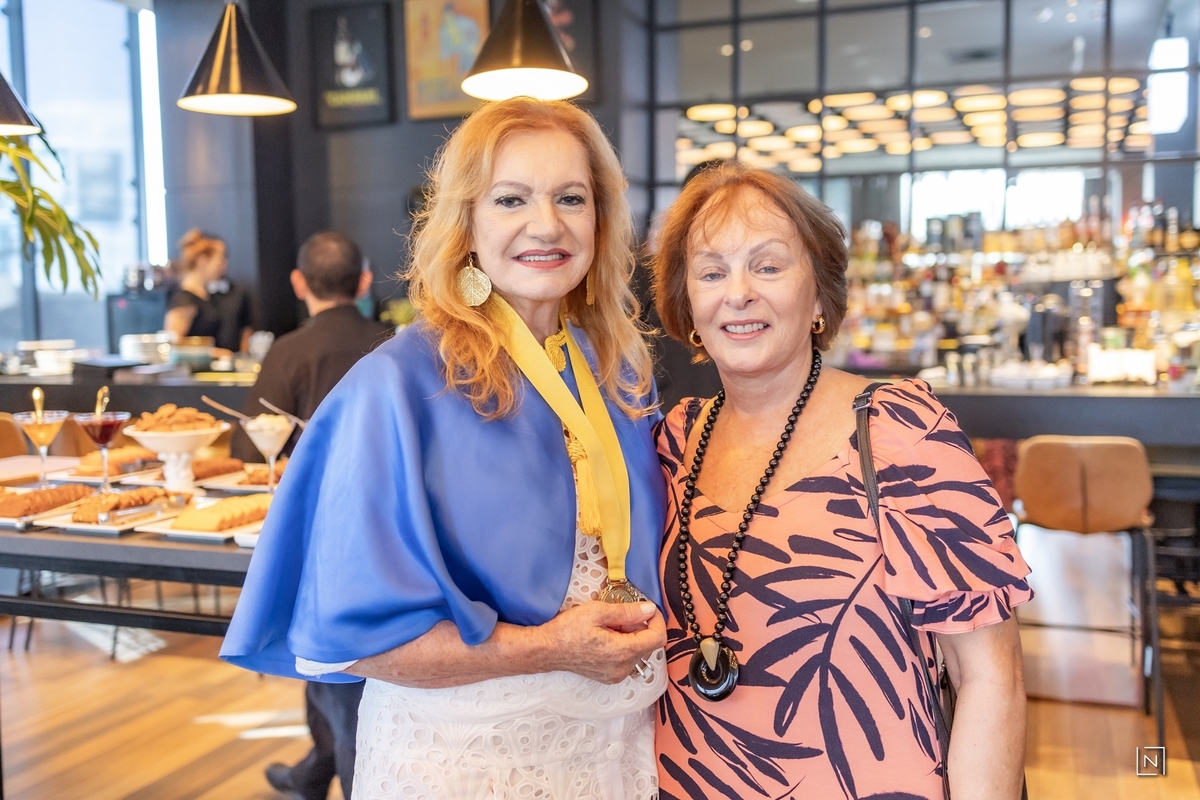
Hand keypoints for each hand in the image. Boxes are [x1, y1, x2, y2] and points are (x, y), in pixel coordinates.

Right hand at [538, 601, 666, 684]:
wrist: (546, 650)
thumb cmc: (567, 630)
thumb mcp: (597, 612)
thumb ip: (627, 611)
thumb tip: (649, 609)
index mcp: (622, 652)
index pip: (657, 638)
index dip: (657, 620)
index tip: (649, 609)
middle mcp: (623, 668)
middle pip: (648, 645)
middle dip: (641, 626)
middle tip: (622, 614)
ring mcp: (616, 675)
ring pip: (637, 652)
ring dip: (631, 636)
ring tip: (610, 625)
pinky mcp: (610, 676)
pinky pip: (627, 659)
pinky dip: (623, 645)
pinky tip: (606, 636)